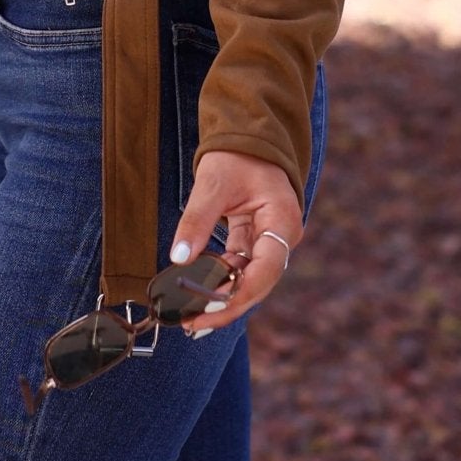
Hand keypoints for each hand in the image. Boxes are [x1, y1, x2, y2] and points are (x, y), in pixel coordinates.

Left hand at [168, 150, 302, 335]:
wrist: (247, 136)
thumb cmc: (236, 155)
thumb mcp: (212, 184)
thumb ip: (197, 221)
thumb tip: (178, 258)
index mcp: (282, 221)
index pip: (265, 270)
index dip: (239, 295)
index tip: (209, 310)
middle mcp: (282, 236)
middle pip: (258, 283)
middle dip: (227, 305)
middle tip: (194, 324)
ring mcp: (270, 239)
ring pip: (248, 279)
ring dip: (222, 297)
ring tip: (191, 315)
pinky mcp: (256, 239)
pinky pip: (240, 267)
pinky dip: (220, 280)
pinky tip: (199, 294)